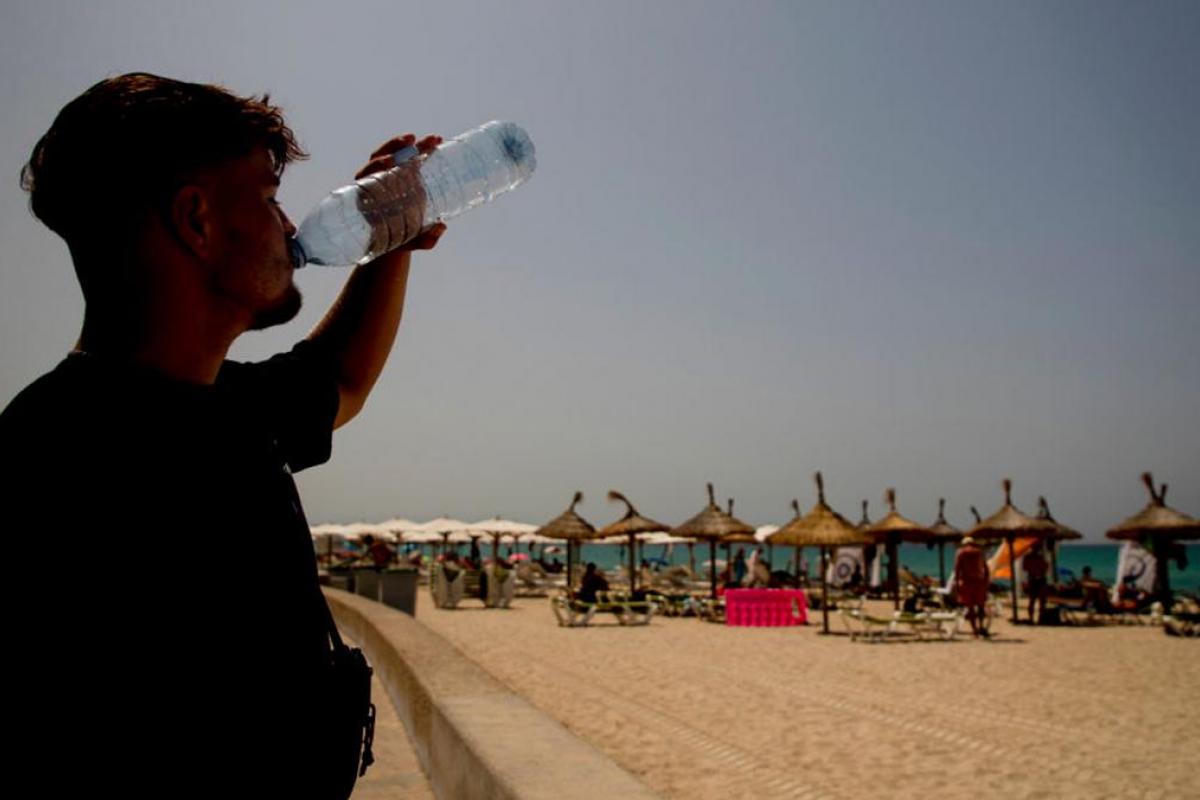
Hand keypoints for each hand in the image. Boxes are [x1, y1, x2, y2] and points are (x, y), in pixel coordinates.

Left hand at [356, 133, 447, 252]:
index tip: (389, 162)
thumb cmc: (397, 241)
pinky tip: (432, 142)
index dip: (376, 165)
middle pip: (380, 158)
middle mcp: (374, 183)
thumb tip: (441, 227)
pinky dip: (417, 147)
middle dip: (395, 149)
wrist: (394, 238)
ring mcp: (386, 176)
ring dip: (406, 143)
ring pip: (391, 152)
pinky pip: (404, 156)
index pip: (367, 174)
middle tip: (412, 145)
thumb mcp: (409, 241)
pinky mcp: (399, 173)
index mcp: (367, 197)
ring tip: (424, 139)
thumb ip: (424, 239)